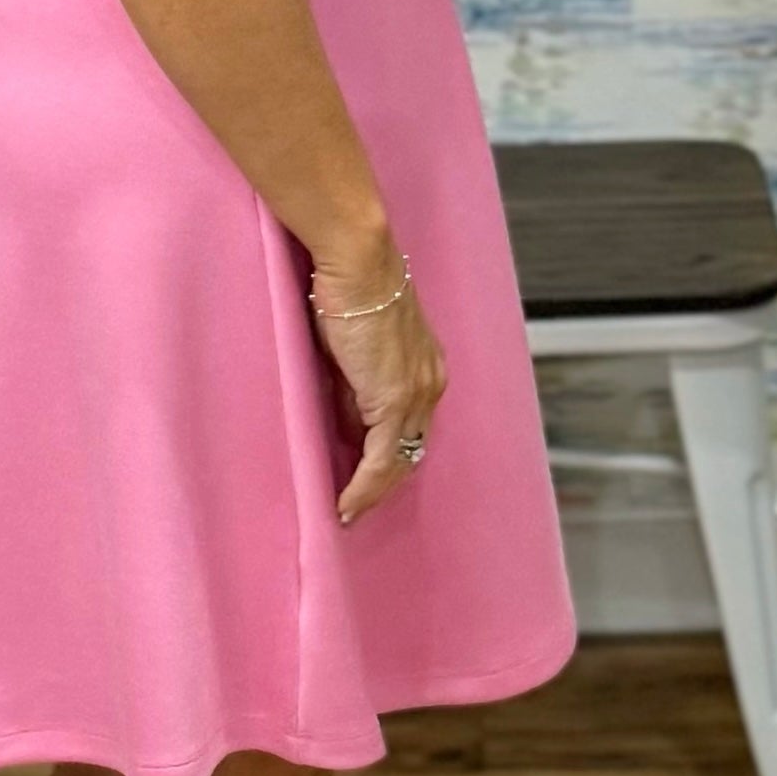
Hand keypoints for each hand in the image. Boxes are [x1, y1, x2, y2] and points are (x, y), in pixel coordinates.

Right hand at [306, 242, 448, 527]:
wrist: (358, 262)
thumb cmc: (350, 289)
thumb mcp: (355, 345)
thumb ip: (356, 383)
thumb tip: (348, 420)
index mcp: (426, 367)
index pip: (411, 426)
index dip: (390, 457)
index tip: (367, 479)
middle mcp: (430, 383)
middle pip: (411, 449)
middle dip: (384, 483)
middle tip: (357, 507)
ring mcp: (416, 394)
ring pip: (399, 460)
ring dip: (373, 492)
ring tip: (348, 513)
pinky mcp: (393, 400)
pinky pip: (380, 459)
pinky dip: (364, 486)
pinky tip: (346, 504)